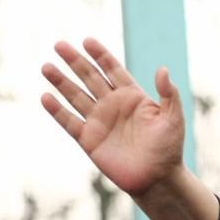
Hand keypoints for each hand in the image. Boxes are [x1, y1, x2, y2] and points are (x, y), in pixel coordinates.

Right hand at [41, 38, 184, 198]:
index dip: (101, 55)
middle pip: (90, 78)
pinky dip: (57, 110)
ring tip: (47, 66)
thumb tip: (163, 69)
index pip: (113, 70)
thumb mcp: (173, 118)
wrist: (157, 179)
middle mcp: (113, 105)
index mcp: (133, 97)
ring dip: (61, 82)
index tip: (87, 40)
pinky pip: (69, 121)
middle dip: (75, 61)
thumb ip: (169, 93)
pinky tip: (46, 97)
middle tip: (59, 45)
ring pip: (76, 96)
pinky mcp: (89, 139)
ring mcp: (99, 121)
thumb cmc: (169, 148)